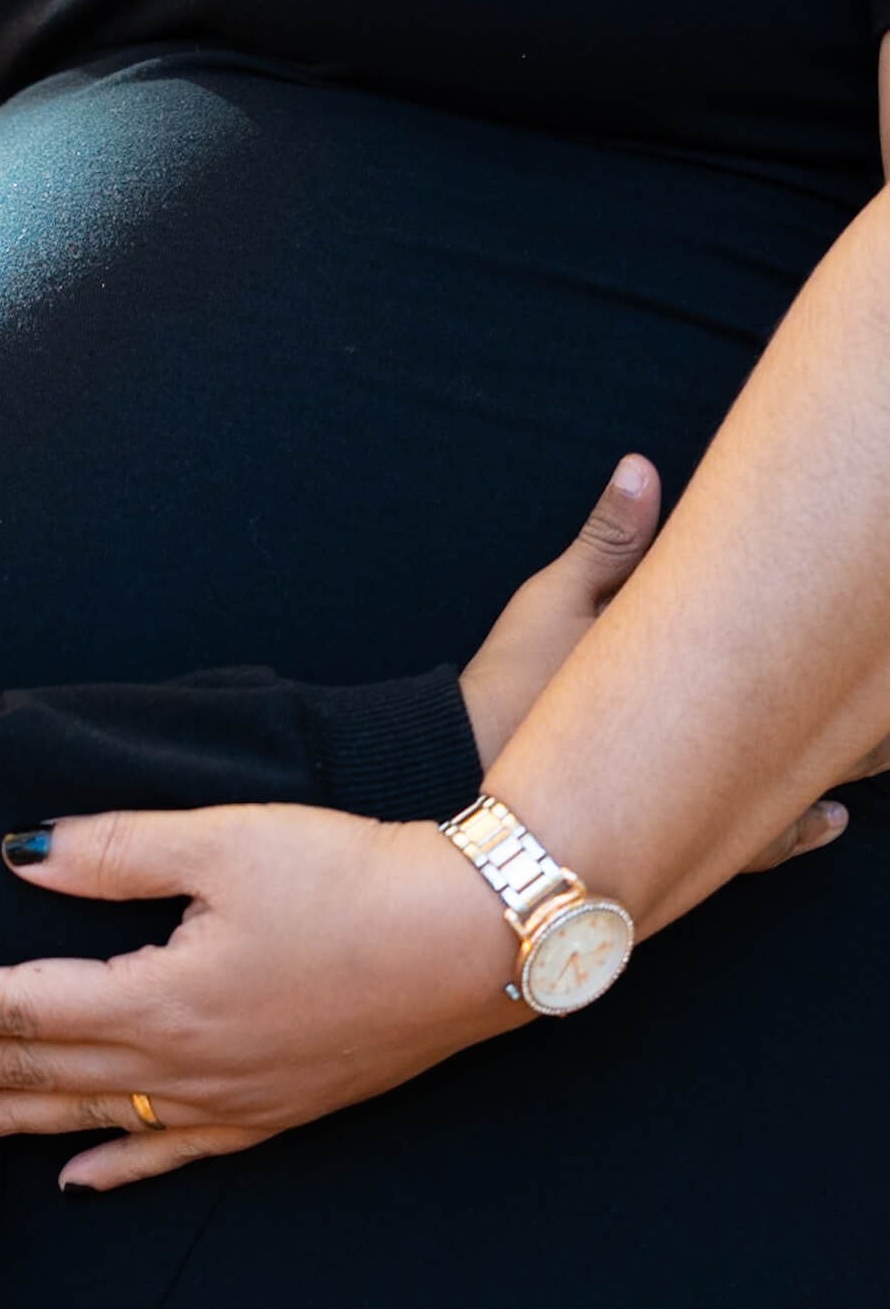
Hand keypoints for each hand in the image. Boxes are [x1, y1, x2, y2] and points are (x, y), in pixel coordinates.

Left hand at [0, 805, 520, 1190]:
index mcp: (158, 996)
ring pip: (92, 1116)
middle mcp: (183, 1063)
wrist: (480, 941)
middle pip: (38, 1067)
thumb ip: (112, 852)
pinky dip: (116, 1165)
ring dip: (11, 1117)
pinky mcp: (276, 1111)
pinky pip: (174, 1152)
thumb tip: (18, 853)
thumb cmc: (354, 876)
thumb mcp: (224, 842)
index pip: (15, 1006)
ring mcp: (231, 1098)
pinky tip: (77, 1181)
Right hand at [455, 453, 847, 871]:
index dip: (821, 607)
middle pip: (803, 708)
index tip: (865, 583)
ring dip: (843, 762)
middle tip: (887, 667)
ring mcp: (697, 793)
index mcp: (688, 663)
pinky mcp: (675, 836)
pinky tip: (826, 822)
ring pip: (798, 780)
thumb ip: (606, 540)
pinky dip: (795, 830)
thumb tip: (640, 466)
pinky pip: (759, 842)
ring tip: (877, 750)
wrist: (460, 777)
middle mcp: (708, 734)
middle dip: (852, 689)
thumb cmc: (509, 687)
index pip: (774, 629)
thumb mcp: (552, 602)